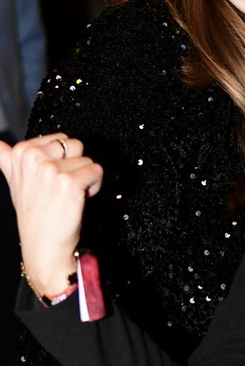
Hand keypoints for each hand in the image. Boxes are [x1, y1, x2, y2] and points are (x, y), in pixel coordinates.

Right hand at [0, 134, 102, 297]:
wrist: (43, 246)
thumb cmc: (34, 213)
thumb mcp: (15, 182)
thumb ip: (7, 158)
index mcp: (21, 152)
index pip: (59, 138)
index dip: (61, 159)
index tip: (49, 178)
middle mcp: (33, 158)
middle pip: (74, 144)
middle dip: (74, 164)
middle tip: (60, 187)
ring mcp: (49, 169)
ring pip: (86, 158)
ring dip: (84, 176)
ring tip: (67, 195)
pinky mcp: (68, 181)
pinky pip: (96, 170)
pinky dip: (95, 185)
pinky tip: (79, 199)